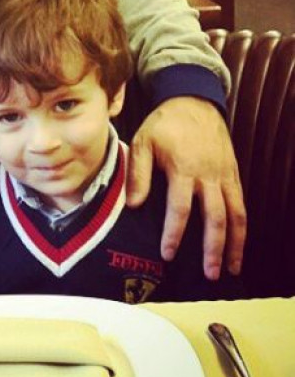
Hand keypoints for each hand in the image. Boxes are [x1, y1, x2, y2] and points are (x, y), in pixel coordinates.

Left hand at [127, 96, 246, 279]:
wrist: (193, 102)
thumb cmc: (163, 124)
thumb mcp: (142, 142)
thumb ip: (137, 174)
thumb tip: (133, 206)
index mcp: (183, 168)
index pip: (180, 208)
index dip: (174, 233)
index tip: (168, 254)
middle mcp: (208, 175)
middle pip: (215, 217)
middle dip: (212, 248)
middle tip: (209, 274)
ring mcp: (224, 175)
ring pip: (235, 214)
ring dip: (234, 244)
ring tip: (230, 269)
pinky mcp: (233, 174)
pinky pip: (241, 204)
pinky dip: (242, 227)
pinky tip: (238, 244)